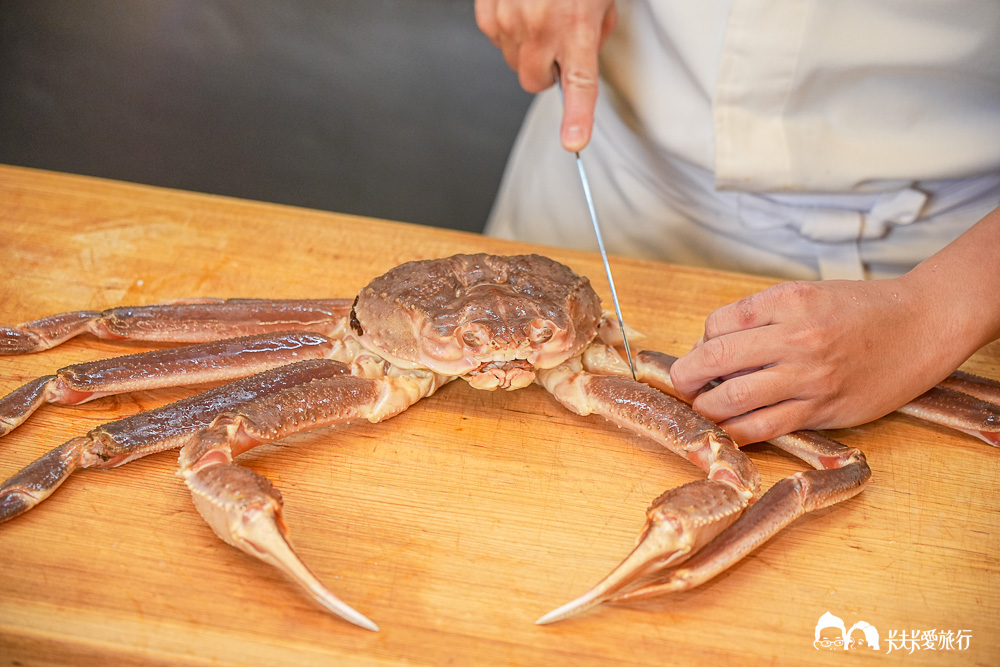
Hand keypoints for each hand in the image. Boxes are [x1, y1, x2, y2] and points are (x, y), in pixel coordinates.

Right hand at [475, 0, 617, 151]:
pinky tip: (520, 6)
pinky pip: (495, 39)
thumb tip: (582, 60)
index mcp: (577, 26)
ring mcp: (510, 20)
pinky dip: (507, 29)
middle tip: (555, 45)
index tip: (573, 141)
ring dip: (525, 49)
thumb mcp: (600, 0)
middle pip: (534, 83)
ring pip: (512, 63)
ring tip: (539, 13)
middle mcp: (542, 26)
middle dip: (544, 72)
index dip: (576, 117)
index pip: (579, 83)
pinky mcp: (489, 13)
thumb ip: (595, 35)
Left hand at [668, 278, 970, 444]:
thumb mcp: (807, 294)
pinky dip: (736, 431)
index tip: (704, 351)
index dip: (702, 340)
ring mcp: (809, 376)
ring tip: (703, 408)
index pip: (718, 323)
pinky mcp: (822, 408)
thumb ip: (762, 316)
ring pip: (733, 399)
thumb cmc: (861, 309)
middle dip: (687, 375)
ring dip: (706, 407)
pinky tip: (728, 429)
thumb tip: (712, 345)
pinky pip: (765, 427)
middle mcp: (796, 336)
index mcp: (788, 301)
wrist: (922, 325)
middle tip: (683, 383)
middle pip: (716, 359)